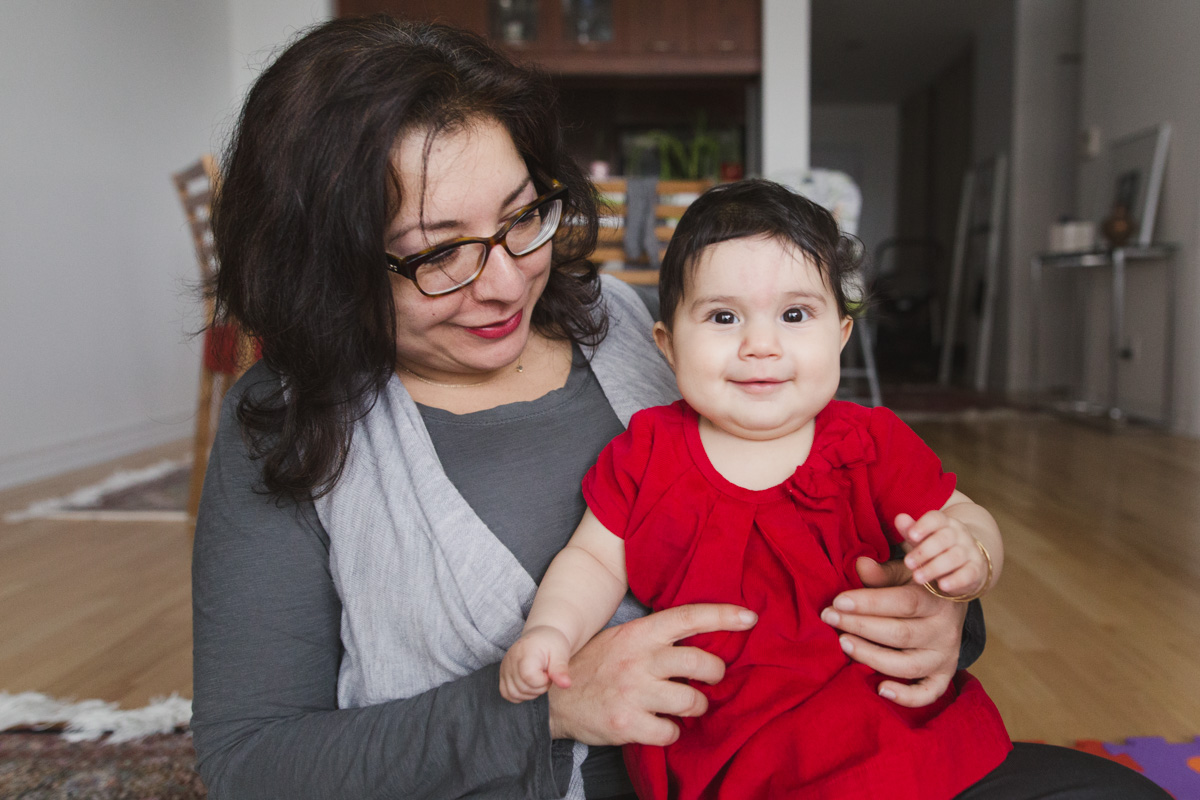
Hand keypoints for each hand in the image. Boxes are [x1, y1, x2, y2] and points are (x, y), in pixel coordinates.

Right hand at [499, 626, 572, 702]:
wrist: (541, 637)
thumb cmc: (552, 644)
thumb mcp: (561, 653)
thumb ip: (561, 670)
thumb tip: (566, 685)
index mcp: (525, 652)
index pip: (529, 678)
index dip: (543, 681)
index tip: (549, 671)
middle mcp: (511, 660)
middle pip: (523, 688)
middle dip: (540, 687)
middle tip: (546, 674)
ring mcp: (504, 667)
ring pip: (514, 693)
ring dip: (530, 692)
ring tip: (538, 678)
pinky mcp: (503, 674)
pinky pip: (506, 693)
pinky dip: (519, 695)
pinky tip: (529, 685)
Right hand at [547, 603, 756, 745]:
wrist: (552, 698)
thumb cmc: (593, 666)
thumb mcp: (622, 639)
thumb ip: (655, 638)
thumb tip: (699, 640)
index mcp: (639, 633)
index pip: (689, 617)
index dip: (723, 616)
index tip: (750, 617)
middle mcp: (639, 659)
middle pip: (701, 663)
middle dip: (715, 674)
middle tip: (708, 680)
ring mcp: (633, 692)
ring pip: (692, 701)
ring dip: (695, 707)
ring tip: (684, 707)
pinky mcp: (627, 723)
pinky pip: (671, 732)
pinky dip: (672, 733)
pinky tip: (661, 726)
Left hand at [820, 557, 965, 707]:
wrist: (952, 602)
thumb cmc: (918, 585)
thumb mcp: (904, 572)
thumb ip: (883, 572)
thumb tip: (859, 564)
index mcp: (936, 600)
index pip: (902, 603)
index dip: (868, 603)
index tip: (837, 602)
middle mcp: (945, 631)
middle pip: (900, 634)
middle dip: (859, 626)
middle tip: (829, 618)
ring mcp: (946, 656)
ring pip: (908, 665)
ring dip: (872, 656)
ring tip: (843, 643)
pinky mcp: (944, 675)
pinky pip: (929, 693)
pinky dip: (907, 697)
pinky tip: (880, 689)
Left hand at [896, 511, 987, 596]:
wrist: (966, 564)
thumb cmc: (936, 549)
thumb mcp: (921, 539)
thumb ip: (910, 530)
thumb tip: (899, 518)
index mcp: (944, 523)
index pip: (936, 518)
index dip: (924, 525)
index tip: (911, 535)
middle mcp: (959, 535)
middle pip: (944, 538)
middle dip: (924, 551)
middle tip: (907, 563)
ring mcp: (970, 551)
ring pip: (954, 557)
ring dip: (934, 568)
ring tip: (917, 577)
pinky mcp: (976, 570)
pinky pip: (968, 573)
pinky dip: (956, 580)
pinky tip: (942, 586)